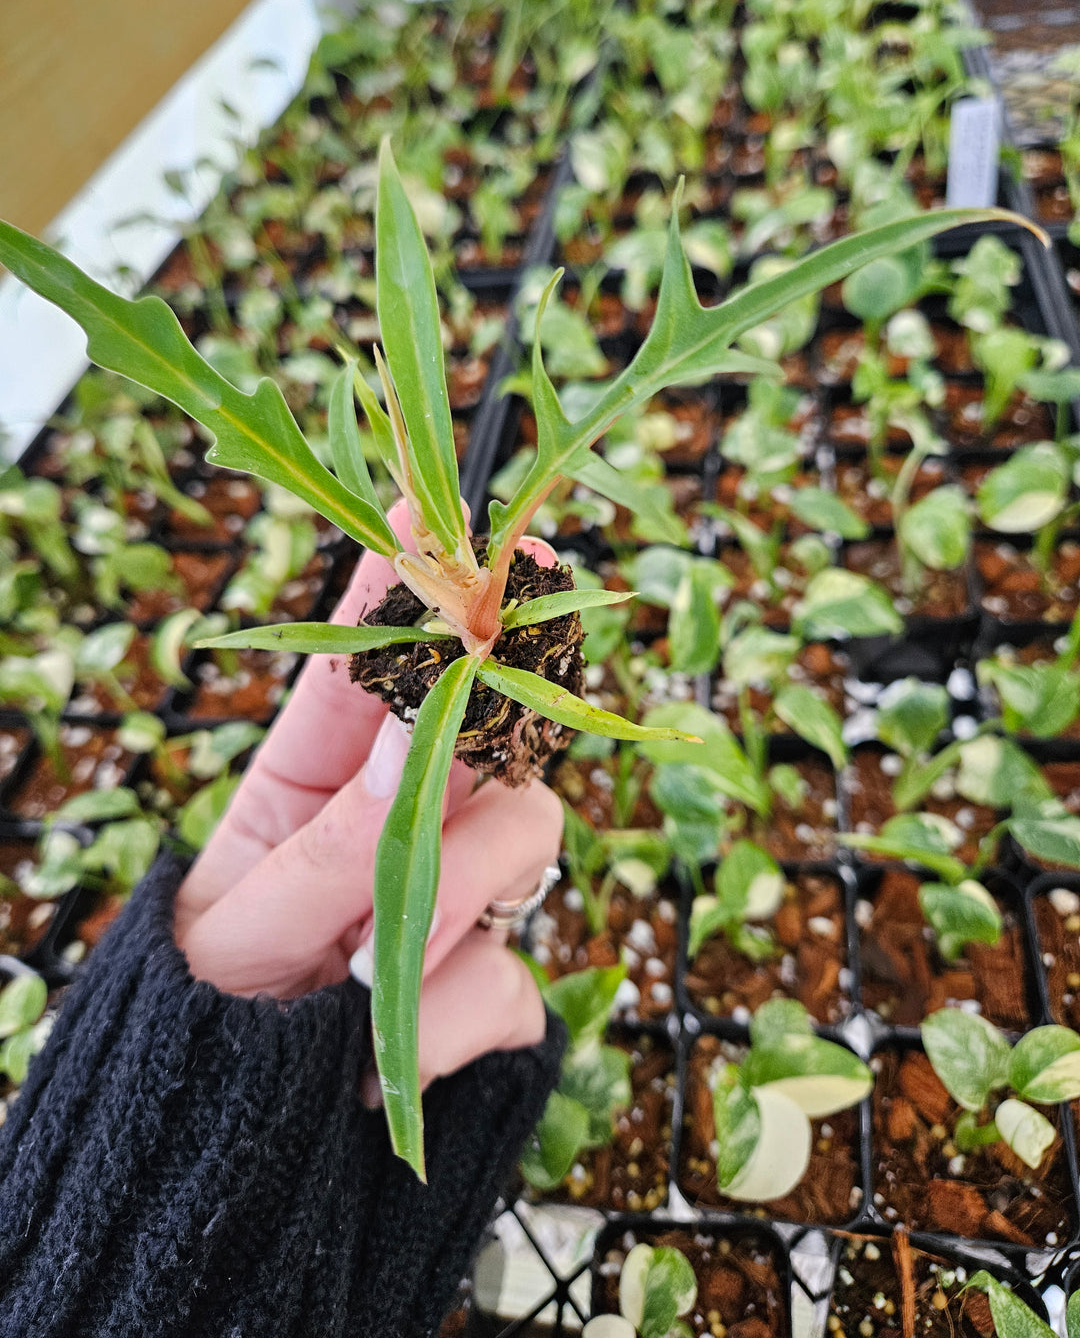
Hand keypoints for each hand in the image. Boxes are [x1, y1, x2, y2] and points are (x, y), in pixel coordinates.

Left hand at [174, 501, 562, 1090]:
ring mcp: (464, 900)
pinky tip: (377, 1055)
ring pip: (529, 837)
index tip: (430, 516)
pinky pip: (518, 977)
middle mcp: (409, 820)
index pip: (374, 662)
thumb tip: (422, 720)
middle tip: (449, 754)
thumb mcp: (246, 924)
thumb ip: (342, 834)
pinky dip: (444, 1022)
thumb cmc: (209, 1019)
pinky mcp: (500, 985)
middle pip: (492, 730)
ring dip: (442, 907)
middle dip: (475, 745)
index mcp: (323, 780)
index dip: (404, 588)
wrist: (226, 1156)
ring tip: (350, 976)